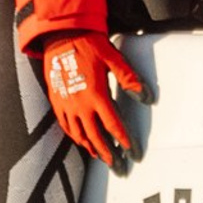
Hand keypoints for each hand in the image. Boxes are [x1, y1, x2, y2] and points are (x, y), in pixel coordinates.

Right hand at [40, 32, 148, 172]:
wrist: (60, 35)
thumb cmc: (88, 44)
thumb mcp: (113, 59)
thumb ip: (130, 79)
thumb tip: (146, 97)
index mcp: (96, 95)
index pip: (113, 126)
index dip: (124, 141)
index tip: (132, 153)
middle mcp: (80, 105)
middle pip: (96, 138)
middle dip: (109, 155)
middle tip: (118, 167)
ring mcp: (66, 105)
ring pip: (79, 135)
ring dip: (91, 149)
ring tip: (101, 157)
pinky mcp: (56, 101)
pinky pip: (65, 126)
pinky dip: (75, 137)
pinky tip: (81, 140)